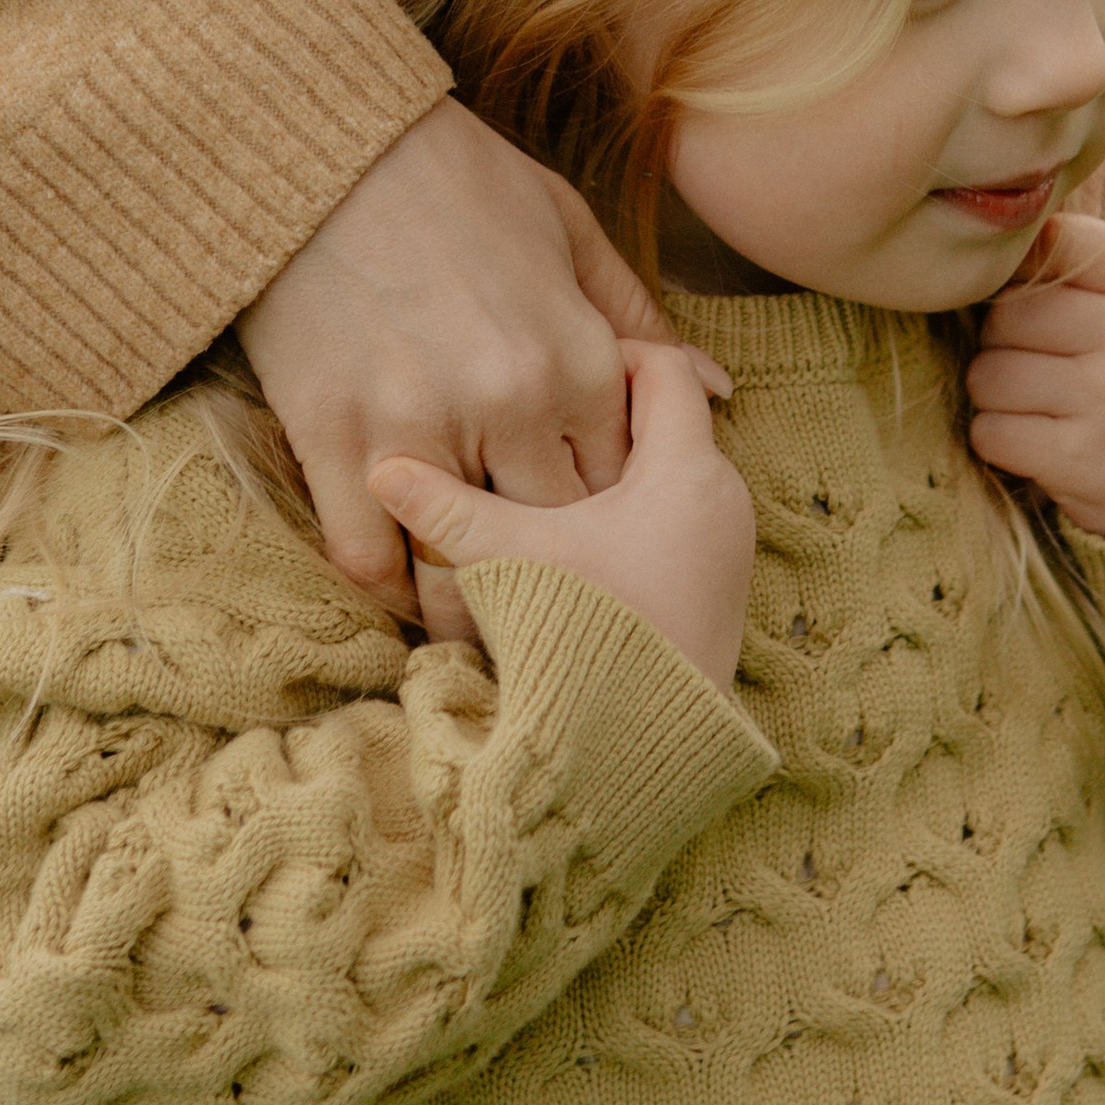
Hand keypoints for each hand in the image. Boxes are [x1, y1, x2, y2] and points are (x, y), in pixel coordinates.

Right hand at [240, 100, 674, 626]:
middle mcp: (512, 403)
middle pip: (553, 534)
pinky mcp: (335, 435)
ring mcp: (421, 425)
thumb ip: (635, 317)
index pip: (617, 480)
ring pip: (464, 560)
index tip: (585, 525)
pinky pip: (367, 554)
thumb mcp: (564, 225)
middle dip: (548, 563)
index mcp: (577, 356)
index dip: (602, 507)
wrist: (319, 147)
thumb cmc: (450, 177)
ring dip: (465, 589)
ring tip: (468, 603)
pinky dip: (383, 580)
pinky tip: (394, 572)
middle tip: (534, 582)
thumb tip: (717, 385)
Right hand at [367, 340, 757, 691]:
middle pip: (666, 421)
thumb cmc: (589, 642)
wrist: (647, 753)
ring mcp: (724, 548)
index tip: (549, 363)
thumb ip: (448, 508)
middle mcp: (722, 501)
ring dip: (612, 468)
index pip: (662, 367)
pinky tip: (571, 533)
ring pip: (670, 474)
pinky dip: (630, 513)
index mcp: (688, 472)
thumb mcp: (511, 561)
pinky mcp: (714, 588)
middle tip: (536, 405)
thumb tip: (380, 468)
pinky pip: (676, 521)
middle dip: (602, 412)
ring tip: (542, 469)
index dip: (605, 352)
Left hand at [966, 212, 1104, 553]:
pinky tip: (1039, 442)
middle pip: (1006, 314)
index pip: (1058, 239)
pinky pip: (991, 432)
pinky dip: (1001, 440)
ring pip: (988, 374)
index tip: (1029, 290)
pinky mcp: (1078, 461)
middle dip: (1005, 340)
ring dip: (998, 394)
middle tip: (1039, 361)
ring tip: (1041, 404)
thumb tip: (1059, 187)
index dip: (1024, 263)